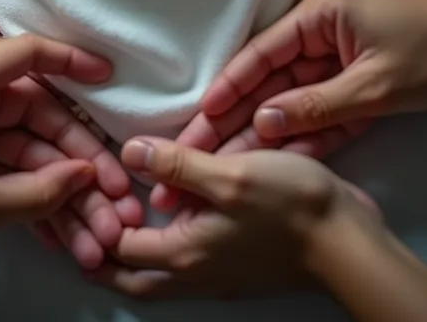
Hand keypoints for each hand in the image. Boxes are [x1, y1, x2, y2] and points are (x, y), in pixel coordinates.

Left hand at [0, 36, 111, 267]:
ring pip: (15, 119)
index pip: (25, 52)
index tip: (108, 73)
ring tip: (89, 198)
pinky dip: (21, 161)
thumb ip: (39, 192)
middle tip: (107, 176)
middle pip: (27, 95)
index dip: (71, 61)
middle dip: (69, 139)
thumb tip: (88, 175)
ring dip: (49, 157)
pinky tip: (51, 196)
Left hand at [92, 137, 375, 298]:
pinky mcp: (240, 267)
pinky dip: (168, 246)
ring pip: (160, 272)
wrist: (348, 243)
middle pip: (133, 274)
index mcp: (182, 254)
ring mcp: (219, 274)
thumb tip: (129, 152)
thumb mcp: (228, 174)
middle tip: (81, 227)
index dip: (94, 222)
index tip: (77, 195)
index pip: (117, 248)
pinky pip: (189, 263)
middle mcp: (195, 273)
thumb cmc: (290, 206)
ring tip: (119, 218)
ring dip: (135, 252)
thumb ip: (177, 165)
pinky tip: (175, 215)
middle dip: (103, 255)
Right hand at [198, 0, 426, 162]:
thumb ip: (314, 107)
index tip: (201, 114)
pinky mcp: (356, 64)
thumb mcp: (374, 87)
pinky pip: (324, 96)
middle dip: (239, 113)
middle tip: (201, 146)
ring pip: (295, 89)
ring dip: (268, 125)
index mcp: (323, 10)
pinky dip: (309, 123)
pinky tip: (279, 152)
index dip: (230, 85)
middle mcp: (323, 21)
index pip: (264, 51)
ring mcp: (340, 43)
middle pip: (272, 73)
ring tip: (228, 158)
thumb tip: (261, 125)